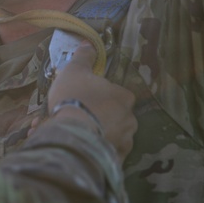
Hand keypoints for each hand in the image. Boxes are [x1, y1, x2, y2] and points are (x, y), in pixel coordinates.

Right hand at [47, 41, 137, 161]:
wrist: (73, 132)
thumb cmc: (75, 97)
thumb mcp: (75, 70)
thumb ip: (83, 57)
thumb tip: (89, 42)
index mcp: (124, 97)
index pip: (118, 94)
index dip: (101, 95)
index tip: (85, 98)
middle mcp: (130, 120)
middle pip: (115, 116)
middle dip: (99, 117)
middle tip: (77, 118)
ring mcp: (124, 142)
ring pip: (110, 136)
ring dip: (96, 135)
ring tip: (75, 136)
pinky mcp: (115, 160)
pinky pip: (105, 154)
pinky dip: (94, 151)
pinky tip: (80, 150)